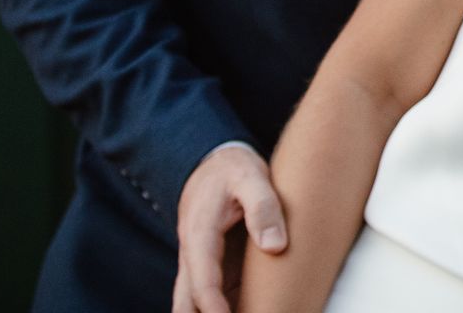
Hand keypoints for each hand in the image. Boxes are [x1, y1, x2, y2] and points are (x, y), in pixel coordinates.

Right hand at [172, 144, 286, 312]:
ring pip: (193, 301)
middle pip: (187, 299)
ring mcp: (201, 263)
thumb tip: (275, 246)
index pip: (201, 279)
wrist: (215, 164)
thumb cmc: (233, 170)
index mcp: (199, 234)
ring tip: (250, 312)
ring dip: (210, 312)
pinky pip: (210, 294)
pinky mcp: (213, 266)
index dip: (212, 305)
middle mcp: (193, 254)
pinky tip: (249, 309)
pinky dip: (222, 307)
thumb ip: (264, 208)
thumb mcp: (251, 178)